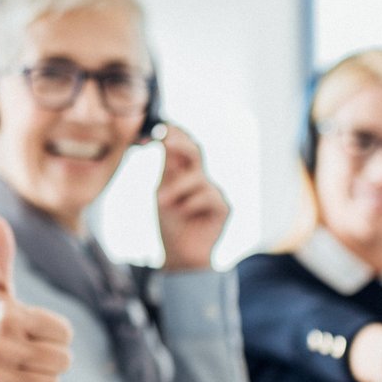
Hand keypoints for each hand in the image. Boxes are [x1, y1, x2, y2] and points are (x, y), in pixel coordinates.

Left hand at [154, 126, 228, 271]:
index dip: (174, 133)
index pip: (184, 144)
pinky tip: (183, 214)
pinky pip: (207, 195)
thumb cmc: (170, 221)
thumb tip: (163, 135)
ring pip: (197, 176)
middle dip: (180, 142)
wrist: (179, 253)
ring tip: (160, 202)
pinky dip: (190, 203)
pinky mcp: (224, 207)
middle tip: (164, 140)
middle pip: (196, 150)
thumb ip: (166, 166)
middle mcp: (201, 177)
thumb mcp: (162, 190)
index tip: (157, 128)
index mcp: (184, 171)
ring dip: (176, 187)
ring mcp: (214, 191)